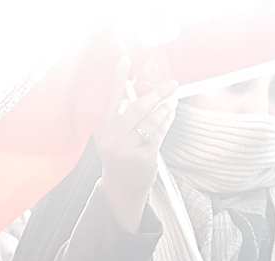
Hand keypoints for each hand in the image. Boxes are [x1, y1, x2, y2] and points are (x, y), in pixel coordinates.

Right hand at [95, 58, 178, 232]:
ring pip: (151, 120)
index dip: (118, 78)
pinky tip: (171, 112)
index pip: (110, 98)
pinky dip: (167, 120)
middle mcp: (111, 138)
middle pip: (137, 108)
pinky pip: (159, 133)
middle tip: (171, 83)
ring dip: (165, 107)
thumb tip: (143, 83)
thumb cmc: (120, 153)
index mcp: (102, 128)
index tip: (125, 58)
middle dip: (156, 93)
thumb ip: (126, 111)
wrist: (121, 188)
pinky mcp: (142, 158)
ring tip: (172, 99)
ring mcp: (126, 149)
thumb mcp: (115, 133)